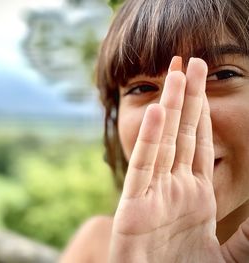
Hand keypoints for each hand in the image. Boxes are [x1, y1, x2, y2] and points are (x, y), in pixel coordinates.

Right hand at [109, 57, 223, 261]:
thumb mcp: (231, 255)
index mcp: (195, 193)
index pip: (199, 143)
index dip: (202, 112)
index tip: (204, 84)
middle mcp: (174, 186)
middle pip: (183, 133)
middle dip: (187, 97)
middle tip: (190, 61)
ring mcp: (153, 194)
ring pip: (165, 142)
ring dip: (171, 107)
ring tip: (176, 73)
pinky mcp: (134, 207)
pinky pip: (145, 167)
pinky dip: (151, 140)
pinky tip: (159, 114)